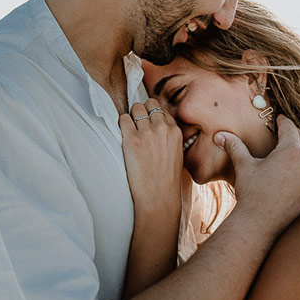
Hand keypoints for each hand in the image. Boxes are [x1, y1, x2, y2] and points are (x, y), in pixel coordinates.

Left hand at [120, 98, 183, 227]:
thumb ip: (169, 137)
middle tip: (137, 122)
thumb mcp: (177, 153)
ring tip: (130, 128)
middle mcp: (162, 129)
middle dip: (142, 111)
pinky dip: (122, 123)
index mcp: (175, 131)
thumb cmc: (167, 179)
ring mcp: (146, 133)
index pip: (162, 110)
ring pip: (136, 108)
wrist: (158, 195)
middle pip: (149, 104)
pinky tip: (124, 134)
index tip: (148, 121)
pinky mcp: (131, 140)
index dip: (153, 114)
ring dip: (131, 116)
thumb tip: (157, 127)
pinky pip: (123, 119)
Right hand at [217, 115, 299, 236]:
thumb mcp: (244, 166)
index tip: (279, 118)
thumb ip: (235, 147)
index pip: (290, 128)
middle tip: (287, 131)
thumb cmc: (251, 193)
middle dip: (295, 134)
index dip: (283, 121)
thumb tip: (219, 135)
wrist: (260, 225)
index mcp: (291, 151)